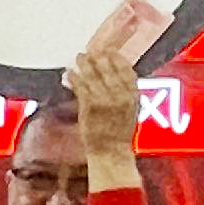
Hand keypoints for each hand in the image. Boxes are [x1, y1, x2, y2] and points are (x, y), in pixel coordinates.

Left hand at [68, 41, 140, 160]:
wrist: (111, 152)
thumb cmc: (120, 134)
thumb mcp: (131, 110)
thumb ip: (125, 92)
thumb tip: (114, 75)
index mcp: (133, 95)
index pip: (125, 68)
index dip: (115, 57)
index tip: (108, 52)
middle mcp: (120, 95)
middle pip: (107, 67)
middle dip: (97, 57)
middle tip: (89, 53)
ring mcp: (104, 99)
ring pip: (92, 73)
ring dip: (83, 63)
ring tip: (78, 58)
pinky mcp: (89, 105)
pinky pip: (80, 85)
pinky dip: (74, 77)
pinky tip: (70, 73)